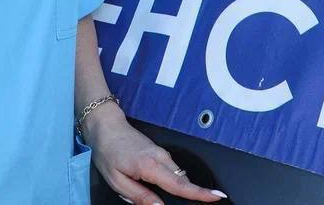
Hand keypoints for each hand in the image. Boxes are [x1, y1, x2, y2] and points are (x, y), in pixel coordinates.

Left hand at [83, 109, 225, 204]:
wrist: (106, 126)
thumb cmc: (108, 152)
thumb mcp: (117, 181)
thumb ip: (139, 196)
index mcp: (150, 166)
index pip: (180, 184)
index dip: (200, 193)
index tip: (217, 196)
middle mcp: (160, 157)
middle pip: (182, 181)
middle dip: (188, 194)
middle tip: (177, 199)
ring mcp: (162, 153)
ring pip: (177, 176)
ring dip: (174, 188)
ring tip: (146, 187)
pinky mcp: (159, 152)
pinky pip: (171, 171)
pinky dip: (170, 180)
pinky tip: (152, 182)